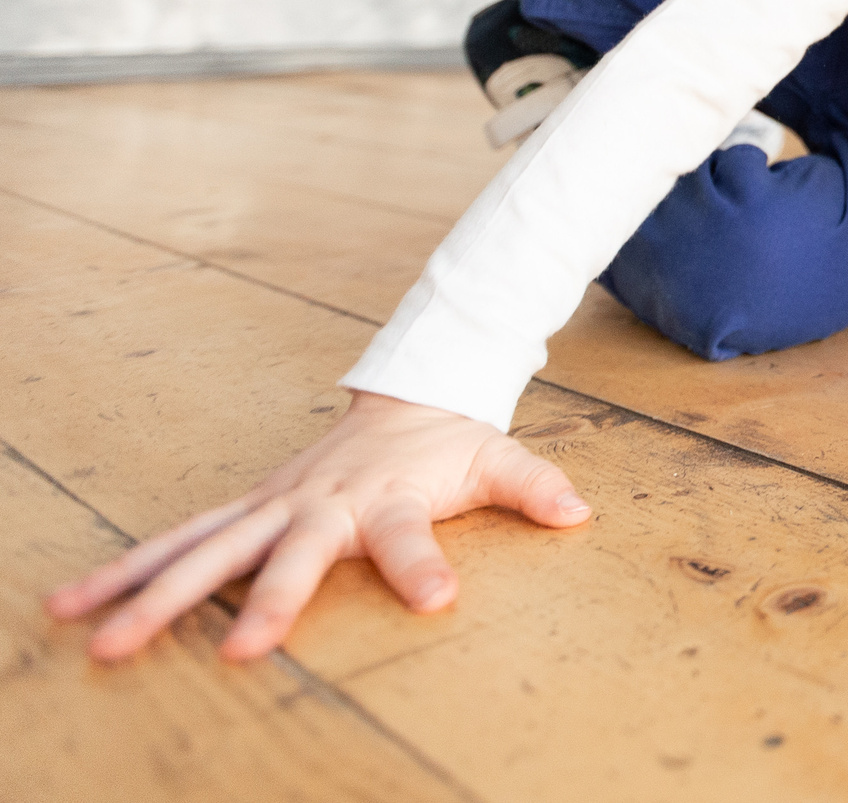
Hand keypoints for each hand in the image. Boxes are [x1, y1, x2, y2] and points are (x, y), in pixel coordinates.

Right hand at [44, 391, 588, 662]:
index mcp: (389, 495)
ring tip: (95, 634)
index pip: (408, 537)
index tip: (437, 601)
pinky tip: (74, 604)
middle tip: (239, 652)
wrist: (408, 391)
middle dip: (263, 602)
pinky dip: (128, 569)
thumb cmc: (449, 438)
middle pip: (287, 555)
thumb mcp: (497, 455)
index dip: (422, 567)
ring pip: (209, 550)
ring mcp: (277, 505)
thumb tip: (577, 511)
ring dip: (153, 592)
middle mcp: (322, 503)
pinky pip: (182, 540)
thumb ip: (531, 485)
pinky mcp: (249, 509)